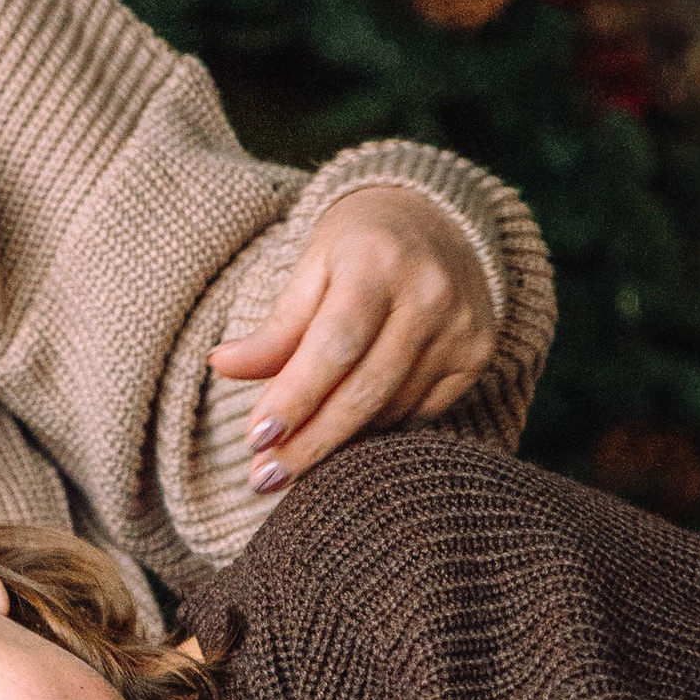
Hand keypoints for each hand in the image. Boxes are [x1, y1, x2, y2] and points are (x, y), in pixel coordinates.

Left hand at [208, 187, 494, 494]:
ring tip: (289, 467)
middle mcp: (431, 296)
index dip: (295, 396)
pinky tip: (342, 443)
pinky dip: (375, 432)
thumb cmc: (358, 247)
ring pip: (391, 409)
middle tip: (263, 478)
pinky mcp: (477, 358)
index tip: (256, 439)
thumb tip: (222, 366)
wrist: (436, 222)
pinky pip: (419, 414)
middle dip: (310, 442)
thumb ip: (275, 327)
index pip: (334, 344)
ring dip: (338, 445)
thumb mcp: (311, 268)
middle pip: (365, 388)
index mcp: (379, 261)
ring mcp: (461, 330)